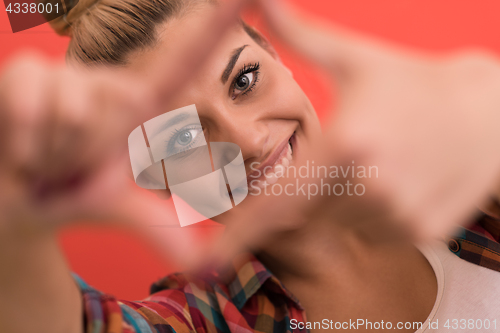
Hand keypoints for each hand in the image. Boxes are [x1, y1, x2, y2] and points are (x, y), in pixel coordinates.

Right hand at [0, 0, 248, 264]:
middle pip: (109, 107)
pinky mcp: (26, 72)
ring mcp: (67, 74)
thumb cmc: (71, 192)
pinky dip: (24, 141)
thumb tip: (202, 264)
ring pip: (70, 108)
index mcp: (139, 107)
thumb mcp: (115, 205)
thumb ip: (157, 227)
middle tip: (69, 165)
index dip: (219, 22)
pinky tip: (21, 144)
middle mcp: (108, 82)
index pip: (187, 59)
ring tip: (45, 155)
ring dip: (52, 149)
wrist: (15, 197)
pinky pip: (32, 100)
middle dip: (83, 153)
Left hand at [200, 0, 499, 266]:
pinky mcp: (423, 232)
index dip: (238, 236)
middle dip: (308, 188)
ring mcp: (400, 215)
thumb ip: (298, 34)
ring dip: (343, 199)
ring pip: (340, 221)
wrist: (488, 112)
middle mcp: (371, 187)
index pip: (277, 202)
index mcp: (345, 143)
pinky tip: (397, 177)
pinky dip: (372, 211)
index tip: (207, 264)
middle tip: (343, 154)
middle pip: (308, 209)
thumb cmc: (412, 82)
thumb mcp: (354, 57)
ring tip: (376, 160)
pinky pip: (374, 230)